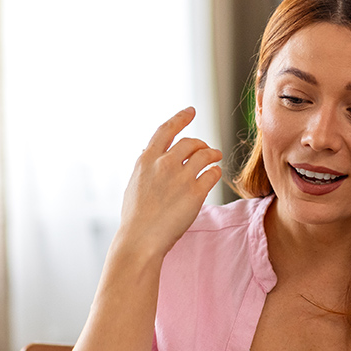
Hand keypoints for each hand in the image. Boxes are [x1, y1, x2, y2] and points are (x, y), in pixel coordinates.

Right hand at [112, 107, 223, 262]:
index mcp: (146, 160)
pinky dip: (215, 172)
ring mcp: (180, 177)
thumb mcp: (134, 184)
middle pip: (190, 142)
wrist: (140, 239)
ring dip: (212, 155)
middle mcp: (163, 164)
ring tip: (215, 158)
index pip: (166, 130)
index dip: (180, 118)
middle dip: (200, 144)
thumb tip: (149, 150)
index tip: (191, 111)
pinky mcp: (195, 193)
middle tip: (206, 150)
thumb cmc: (136, 217)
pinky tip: (214, 175)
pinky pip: (212, 174)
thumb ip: (145, 166)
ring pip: (205, 155)